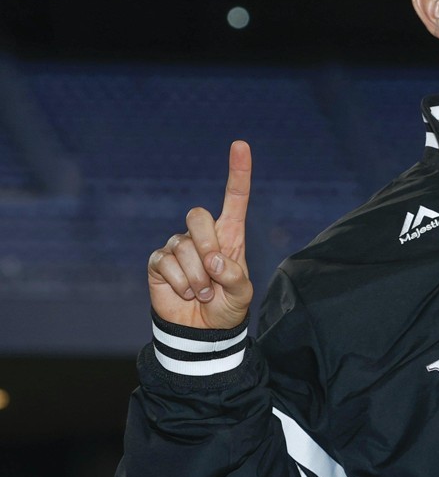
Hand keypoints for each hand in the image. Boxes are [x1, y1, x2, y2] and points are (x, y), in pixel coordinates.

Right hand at [147, 141, 253, 329]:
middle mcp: (203, 235)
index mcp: (230, 235)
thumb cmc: (226, 307)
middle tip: (213, 275)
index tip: (240, 144)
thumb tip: (213, 258)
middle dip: (207, 245)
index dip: (238, 172)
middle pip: (198, 215)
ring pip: (183, 246)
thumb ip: (234, 275)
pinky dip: (179, 283)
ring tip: (202, 292)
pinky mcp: (160, 262)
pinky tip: (185, 292)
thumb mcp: (241, 294)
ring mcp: (179, 246)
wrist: (201, 332)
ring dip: (196, 277)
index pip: (235, 198)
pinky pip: (166, 263)